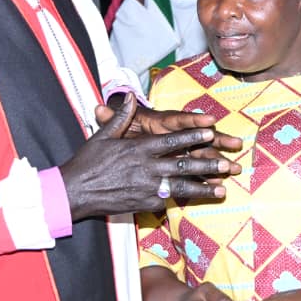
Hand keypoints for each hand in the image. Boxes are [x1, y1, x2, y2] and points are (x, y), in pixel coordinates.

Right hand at [60, 94, 235, 218]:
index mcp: (139, 149)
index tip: (210, 131)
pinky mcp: (144, 205)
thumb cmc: (88, 162)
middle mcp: (146, 169)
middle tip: (227, 164)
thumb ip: (122, 116)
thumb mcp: (103, 135)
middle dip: (207, 165)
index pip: (171, 141)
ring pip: (181, 188)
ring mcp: (146, 189)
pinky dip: (183, 199)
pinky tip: (198, 200)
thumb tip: (131, 96)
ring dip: (203, 189)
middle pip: (182, 166)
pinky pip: (168, 200)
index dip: (192, 136)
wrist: (74, 193)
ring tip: (222, 190)